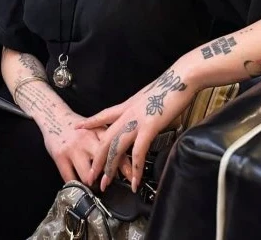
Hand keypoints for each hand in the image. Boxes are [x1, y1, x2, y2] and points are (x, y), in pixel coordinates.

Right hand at [43, 111, 132, 184]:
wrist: (54, 116)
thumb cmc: (78, 127)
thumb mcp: (95, 129)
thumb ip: (108, 142)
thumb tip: (128, 161)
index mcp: (99, 131)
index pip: (116, 150)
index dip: (125, 166)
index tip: (132, 178)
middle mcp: (87, 139)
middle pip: (104, 163)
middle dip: (109, 177)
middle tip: (113, 185)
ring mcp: (73, 149)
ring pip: (88, 176)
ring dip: (93, 185)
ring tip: (96, 186)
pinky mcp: (60, 157)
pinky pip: (70, 179)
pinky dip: (77, 186)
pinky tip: (81, 187)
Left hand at [76, 65, 196, 191]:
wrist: (181, 77)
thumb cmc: (170, 87)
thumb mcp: (149, 98)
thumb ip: (142, 109)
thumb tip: (144, 116)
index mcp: (128, 105)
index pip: (104, 114)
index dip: (91, 122)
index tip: (78, 128)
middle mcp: (128, 113)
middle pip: (106, 138)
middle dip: (97, 158)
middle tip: (90, 175)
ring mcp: (137, 120)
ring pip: (117, 147)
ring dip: (110, 167)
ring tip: (106, 183)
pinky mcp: (149, 126)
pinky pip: (138, 151)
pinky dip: (135, 168)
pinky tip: (134, 181)